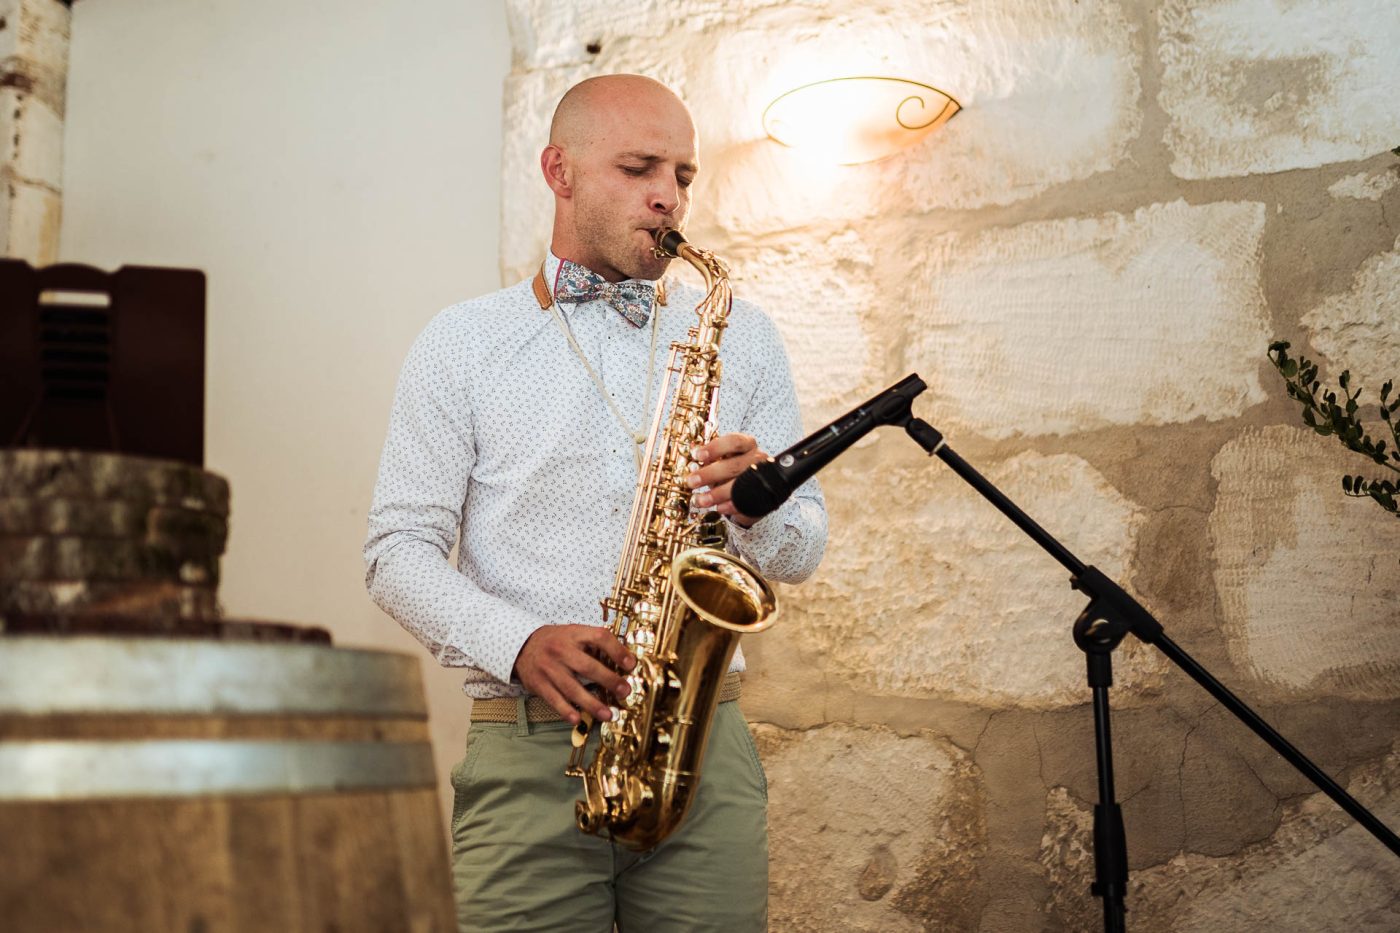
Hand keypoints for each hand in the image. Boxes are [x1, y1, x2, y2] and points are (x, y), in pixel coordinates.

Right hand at [513, 625, 634, 724]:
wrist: (521, 646)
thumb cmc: (556, 642)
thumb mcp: (574, 634)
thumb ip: (595, 644)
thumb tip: (624, 661)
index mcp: (574, 634)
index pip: (599, 638)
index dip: (617, 650)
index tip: (631, 664)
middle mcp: (561, 651)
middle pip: (587, 667)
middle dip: (609, 680)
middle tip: (625, 692)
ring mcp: (549, 668)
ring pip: (572, 688)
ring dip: (592, 704)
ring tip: (608, 715)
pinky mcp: (539, 684)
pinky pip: (554, 700)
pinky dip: (566, 710)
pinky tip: (578, 719)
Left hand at [686, 433, 769, 527]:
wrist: (752, 491)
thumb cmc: (731, 471)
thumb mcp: (720, 461)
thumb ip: (709, 459)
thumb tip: (692, 457)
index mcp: (747, 445)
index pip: (734, 442)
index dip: (715, 448)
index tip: (698, 456)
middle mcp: (757, 459)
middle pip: (733, 465)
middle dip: (709, 474)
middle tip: (691, 482)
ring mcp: (762, 478)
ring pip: (739, 485)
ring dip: (717, 494)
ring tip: (700, 500)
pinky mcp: (762, 496)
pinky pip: (746, 501)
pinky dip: (730, 506)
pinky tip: (718, 508)